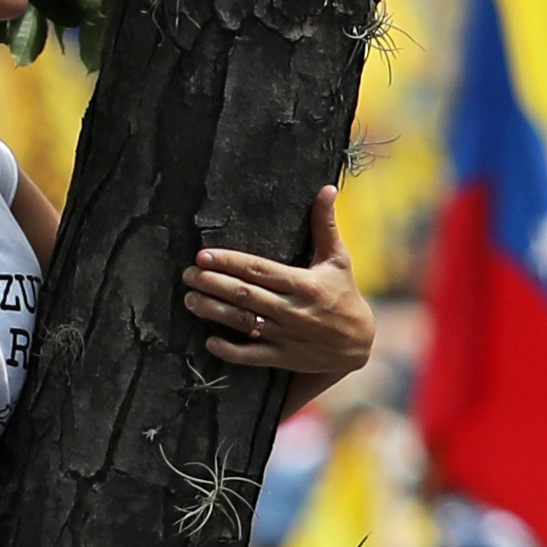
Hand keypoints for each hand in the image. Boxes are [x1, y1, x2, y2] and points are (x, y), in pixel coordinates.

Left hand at [187, 192, 375, 392]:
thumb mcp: (338, 259)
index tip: (204, 256)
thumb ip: (326, 225)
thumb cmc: (343, 294)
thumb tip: (327, 188)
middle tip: (188, 275)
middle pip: (246, 295)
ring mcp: (286, 336)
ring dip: (214, 312)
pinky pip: (252, 356)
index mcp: (303, 284)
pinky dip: (231, 350)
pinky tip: (210, 341)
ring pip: (244, 323)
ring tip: (190, 300)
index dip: (230, 262)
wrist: (359, 343)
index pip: (260, 270)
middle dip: (214, 284)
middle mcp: (292, 309)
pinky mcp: (283, 357)